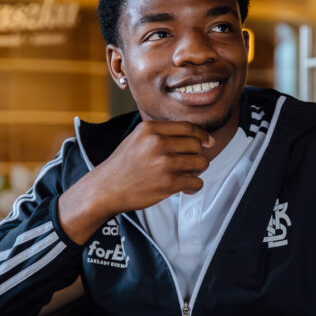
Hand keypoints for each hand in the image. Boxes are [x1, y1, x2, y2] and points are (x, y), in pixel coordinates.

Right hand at [58, 121, 213, 243]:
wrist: (107, 188)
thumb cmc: (123, 164)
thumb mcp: (137, 138)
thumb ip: (160, 133)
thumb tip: (192, 135)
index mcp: (150, 129)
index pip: (188, 127)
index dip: (202, 134)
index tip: (208, 141)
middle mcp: (158, 143)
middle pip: (197, 144)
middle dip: (198, 154)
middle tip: (192, 162)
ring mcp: (164, 163)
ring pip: (201, 163)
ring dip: (198, 170)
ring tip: (189, 173)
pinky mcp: (168, 183)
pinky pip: (196, 182)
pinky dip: (194, 185)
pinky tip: (186, 186)